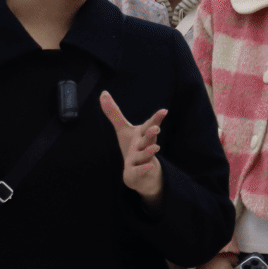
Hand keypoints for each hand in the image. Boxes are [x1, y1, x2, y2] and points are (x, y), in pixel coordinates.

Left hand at [99, 91, 165, 207]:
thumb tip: (103, 93)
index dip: (156, 118)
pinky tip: (149, 167)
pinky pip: (139, 170)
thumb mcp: (123, 129)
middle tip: (156, 128)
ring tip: (156, 147)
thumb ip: (114, 113)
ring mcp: (141, 159)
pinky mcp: (135, 172)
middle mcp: (143, 145)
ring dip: (149, 151)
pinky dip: (143, 169)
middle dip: (152, 133)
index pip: (149, 125)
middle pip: (148, 139)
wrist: (141, 174)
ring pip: (145, 154)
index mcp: (142, 135)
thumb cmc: (134, 148)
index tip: (164, 111)